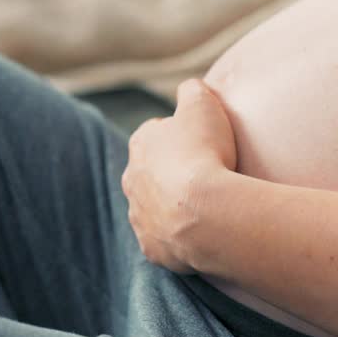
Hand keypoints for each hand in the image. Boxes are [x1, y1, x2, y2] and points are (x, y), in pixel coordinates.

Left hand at [122, 79, 236, 273]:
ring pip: (155, 208)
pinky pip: (165, 241)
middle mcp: (131, 181)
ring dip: (174, 207)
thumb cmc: (204, 153)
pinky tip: (202, 234)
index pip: (156, 134)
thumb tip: (189, 88)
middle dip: (172, 173)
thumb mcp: (202, 104)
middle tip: (205, 176)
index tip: (202, 143)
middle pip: (151, 173)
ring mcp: (139, 217)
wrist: (206, 213)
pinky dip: (180, 237)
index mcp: (141, 144)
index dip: (181, 137)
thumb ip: (192, 90)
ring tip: (205, 208)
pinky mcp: (152, 248)